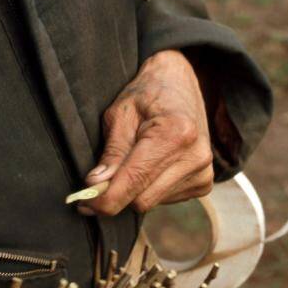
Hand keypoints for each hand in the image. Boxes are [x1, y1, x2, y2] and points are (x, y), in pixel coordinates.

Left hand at [79, 50, 213, 215]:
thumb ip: (111, 152)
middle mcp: (195, 156)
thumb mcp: (120, 115)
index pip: (134, 181)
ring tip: (131, 162)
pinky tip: (150, 166)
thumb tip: (95, 185)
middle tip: (97, 182)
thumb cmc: (146, 94)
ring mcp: (203, 171)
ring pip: (151, 203)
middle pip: (142, 200)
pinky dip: (149, 189)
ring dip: (133, 191)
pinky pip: (164, 200)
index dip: (105, 199)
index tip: (84, 203)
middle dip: (116, 195)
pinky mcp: (204, 182)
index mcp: (174, 134)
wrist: (179, 83)